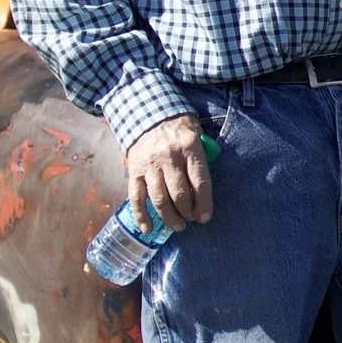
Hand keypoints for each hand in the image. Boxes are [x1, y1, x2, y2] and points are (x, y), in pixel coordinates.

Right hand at [125, 114, 212, 232]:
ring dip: (169, 217)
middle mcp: (169, 156)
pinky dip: (141, 216)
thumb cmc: (179, 129)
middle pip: (179, 193)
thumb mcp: (197, 135)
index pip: (200, 181)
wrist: (148, 113)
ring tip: (178, 226)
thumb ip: (203, 158)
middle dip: (187, 212)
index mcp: (189, 147)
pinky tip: (148, 229)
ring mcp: (149, 164)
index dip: (204, 203)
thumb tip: (207, 188)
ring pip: (159, 198)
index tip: (205, 217)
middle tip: (191, 219)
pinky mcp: (134, 170)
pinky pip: (136, 198)